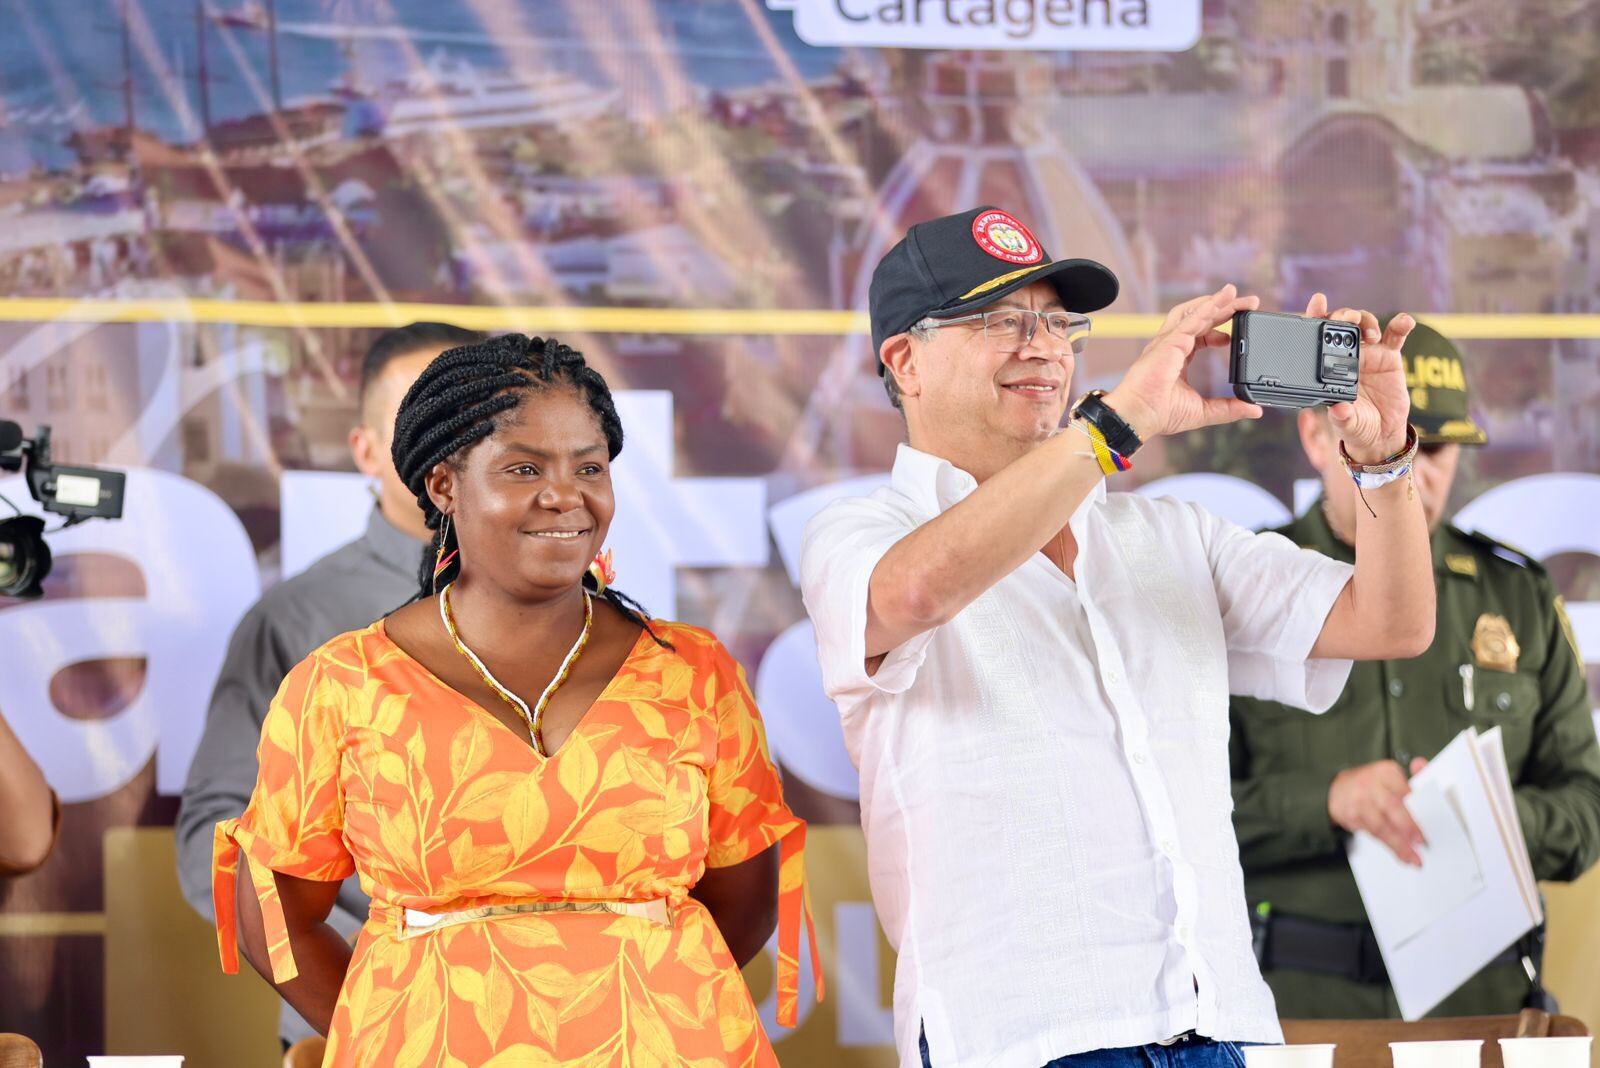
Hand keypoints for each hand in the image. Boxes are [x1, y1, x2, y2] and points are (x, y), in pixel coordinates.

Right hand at [1104, 283, 1263, 441]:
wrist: (1138, 415)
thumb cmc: (1159, 413)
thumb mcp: (1203, 410)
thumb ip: (1228, 408)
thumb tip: (1254, 410)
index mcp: (1177, 358)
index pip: (1200, 335)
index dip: (1218, 332)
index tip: (1233, 336)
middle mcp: (1172, 346)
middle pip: (1200, 318)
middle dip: (1224, 308)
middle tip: (1249, 303)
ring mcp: (1168, 342)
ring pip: (1192, 312)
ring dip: (1214, 301)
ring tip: (1233, 292)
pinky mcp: (1168, 343)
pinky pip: (1189, 321)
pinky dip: (1204, 310)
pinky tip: (1219, 302)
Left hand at [1305, 294, 1414, 464]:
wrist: (1380, 433)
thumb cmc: (1356, 426)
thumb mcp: (1347, 424)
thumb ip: (1343, 417)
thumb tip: (1338, 410)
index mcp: (1327, 367)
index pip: (1318, 337)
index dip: (1316, 316)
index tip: (1317, 302)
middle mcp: (1345, 356)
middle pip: (1342, 324)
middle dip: (1343, 314)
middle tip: (1347, 318)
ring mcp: (1368, 354)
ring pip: (1366, 325)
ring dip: (1367, 321)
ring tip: (1371, 334)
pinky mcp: (1389, 357)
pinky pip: (1396, 336)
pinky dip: (1401, 325)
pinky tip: (1405, 321)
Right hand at [1328, 758, 1429, 866]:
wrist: (1336, 788)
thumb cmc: (1370, 784)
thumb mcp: (1389, 775)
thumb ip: (1410, 775)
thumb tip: (1420, 764)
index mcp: (1384, 772)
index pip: (1404, 791)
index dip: (1416, 809)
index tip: (1428, 824)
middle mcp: (1369, 784)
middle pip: (1391, 807)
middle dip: (1407, 827)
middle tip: (1421, 842)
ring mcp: (1357, 801)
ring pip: (1380, 826)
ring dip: (1398, 844)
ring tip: (1412, 857)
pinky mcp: (1349, 816)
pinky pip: (1371, 834)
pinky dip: (1386, 845)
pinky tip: (1398, 853)